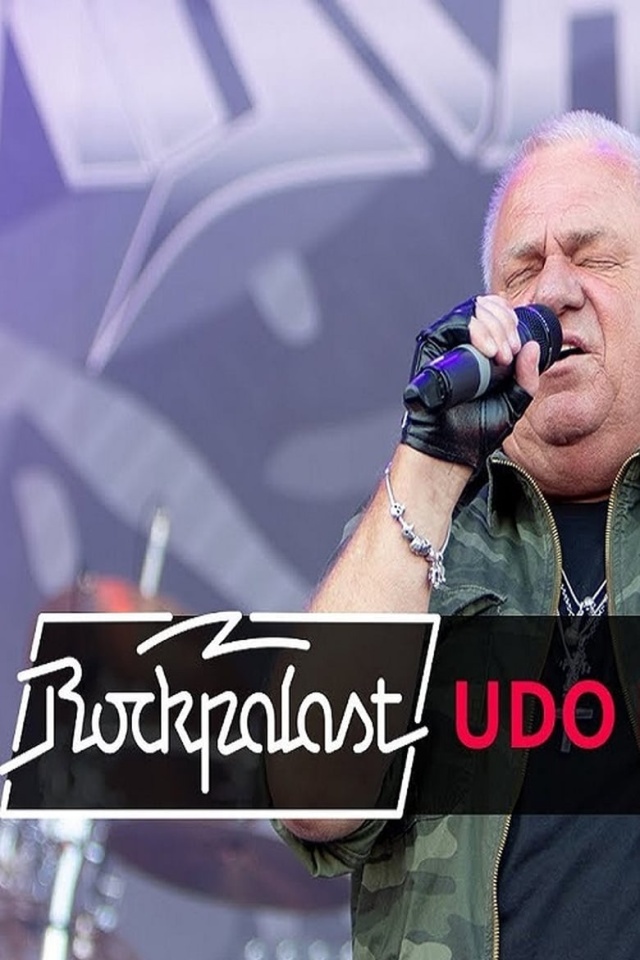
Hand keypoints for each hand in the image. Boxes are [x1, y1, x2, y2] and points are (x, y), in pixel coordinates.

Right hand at [400, 295, 539, 470]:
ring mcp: (446, 344)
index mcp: (481, 350)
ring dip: (495, 327)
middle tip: (511, 352)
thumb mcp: (513, 402)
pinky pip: (454, 323)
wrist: (451, 449)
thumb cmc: (475, 430)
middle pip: (487, 308)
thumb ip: (527, 378)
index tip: (519, 347)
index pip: (496, 314)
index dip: (511, 320)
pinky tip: (488, 352)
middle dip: (506, 324)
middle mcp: (463, 343)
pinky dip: (476, 330)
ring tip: (502, 355)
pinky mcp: (432, 348)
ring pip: (473, 311)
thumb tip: (533, 347)